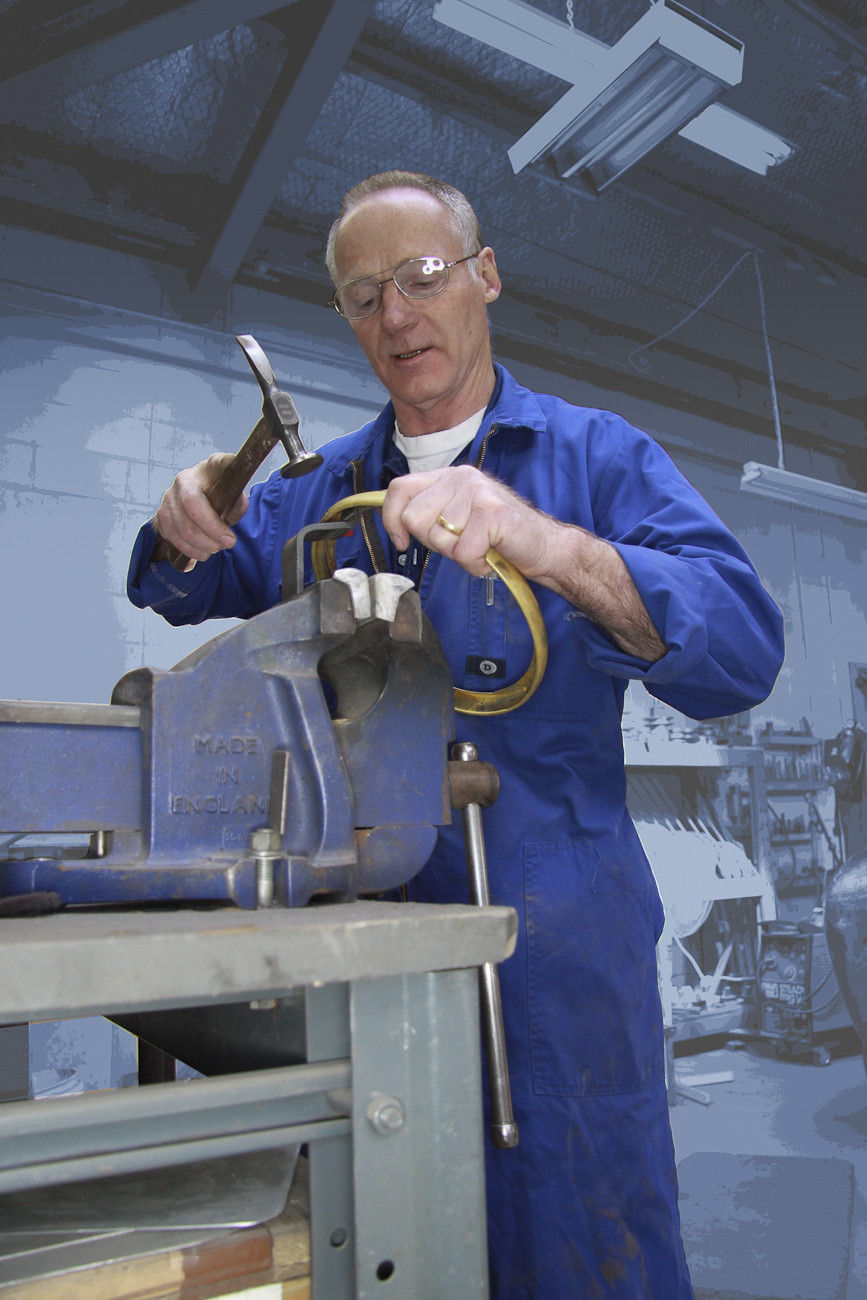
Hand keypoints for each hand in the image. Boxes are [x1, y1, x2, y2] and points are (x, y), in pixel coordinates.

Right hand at [153, 453, 247, 562]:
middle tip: (229, 543)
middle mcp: (184, 480)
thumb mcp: (234, 498)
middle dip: (213, 531)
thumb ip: (237, 503)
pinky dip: (191, 551)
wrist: (198, 504)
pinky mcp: (160, 516)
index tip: (235, 462)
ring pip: (182, 529)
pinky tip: (203, 552)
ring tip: (216, 548)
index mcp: (207, 470)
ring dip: (203, 545)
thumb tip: (230, 512)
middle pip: (193, 507)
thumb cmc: (219, 499)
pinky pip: (173, 538)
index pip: (217, 462)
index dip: (225, 462)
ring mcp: (168, 497)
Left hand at [382, 465, 555, 579]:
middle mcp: (460, 477)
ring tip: (481, 547)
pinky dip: (477, 564)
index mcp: (448, 477)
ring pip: (438, 538)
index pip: (399, 489)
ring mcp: (477, 491)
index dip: (392, 520)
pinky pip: (463, 552)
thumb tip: (395, 524)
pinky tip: (491, 555)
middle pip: (413, 518)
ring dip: (459, 555)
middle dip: (434, 542)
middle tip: (462, 544)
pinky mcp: (492, 511)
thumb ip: (429, 515)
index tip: (401, 542)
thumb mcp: (456, 520)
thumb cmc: (499, 538)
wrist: (545, 547)